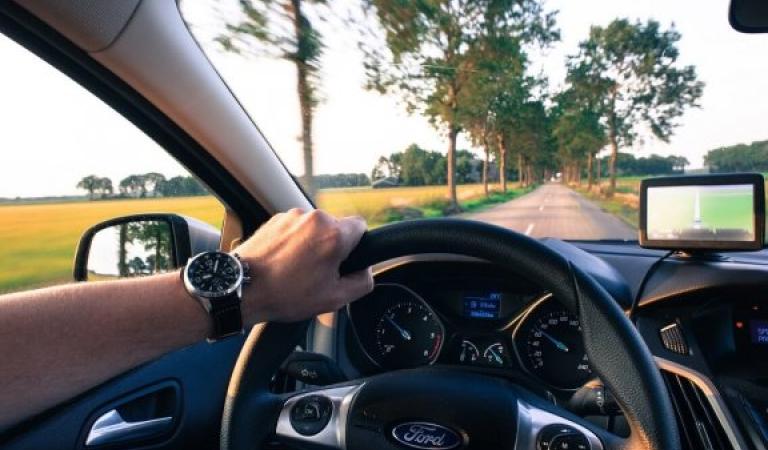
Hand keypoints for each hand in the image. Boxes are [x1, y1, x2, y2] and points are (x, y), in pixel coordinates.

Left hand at [233, 209, 372, 323]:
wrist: (242, 288)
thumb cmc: (286, 294)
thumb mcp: (334, 299)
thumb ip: (362, 282)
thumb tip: (366, 272)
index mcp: (334, 234)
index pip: (361, 226)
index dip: (357, 246)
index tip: (345, 261)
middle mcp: (315, 218)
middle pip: (336, 228)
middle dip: (332, 247)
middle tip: (318, 272)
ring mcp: (293, 216)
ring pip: (315, 228)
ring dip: (312, 244)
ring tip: (296, 269)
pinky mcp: (276, 219)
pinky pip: (296, 228)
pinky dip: (294, 242)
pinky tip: (284, 262)